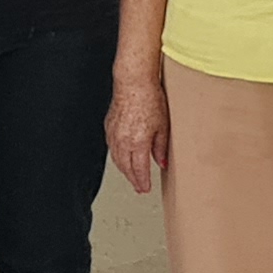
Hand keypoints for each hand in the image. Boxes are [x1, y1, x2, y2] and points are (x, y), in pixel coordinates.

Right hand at [106, 72, 169, 192]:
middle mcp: (123, 141)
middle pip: (126, 168)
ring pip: (117, 160)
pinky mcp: (109, 127)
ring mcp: (114, 135)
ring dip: (124, 170)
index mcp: (137, 143)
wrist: (133, 83)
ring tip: (132, 176)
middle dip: (133, 179)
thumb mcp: (163, 126)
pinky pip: (112, 148)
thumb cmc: (150, 99)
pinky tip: (122, 158)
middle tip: (139, 187)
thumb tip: (161, 162)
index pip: (139, 170)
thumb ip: (161, 147)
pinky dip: (118, 157)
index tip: (145, 188)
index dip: (142, 182)